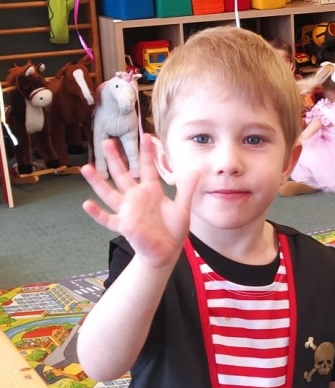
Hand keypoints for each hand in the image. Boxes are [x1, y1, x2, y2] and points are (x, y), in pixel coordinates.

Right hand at [80, 134, 197, 269]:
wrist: (166, 252)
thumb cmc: (172, 230)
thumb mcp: (182, 208)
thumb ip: (186, 190)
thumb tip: (196, 171)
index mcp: (150, 191)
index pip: (147, 168)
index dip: (147, 153)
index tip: (145, 135)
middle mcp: (136, 198)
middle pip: (123, 175)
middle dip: (115, 159)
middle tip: (106, 141)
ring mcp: (128, 211)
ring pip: (109, 193)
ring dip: (98, 182)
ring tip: (86, 168)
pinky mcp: (124, 225)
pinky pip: (108, 219)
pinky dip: (97, 213)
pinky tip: (87, 204)